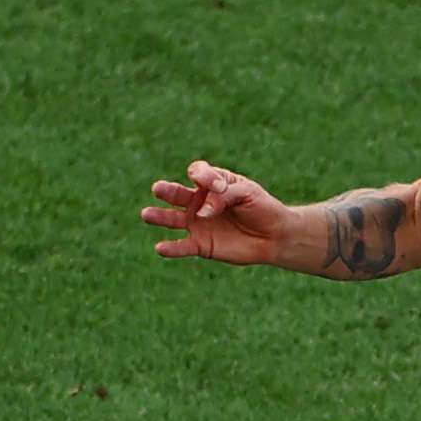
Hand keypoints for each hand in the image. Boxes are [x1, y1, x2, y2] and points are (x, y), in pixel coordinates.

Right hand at [142, 160, 293, 263]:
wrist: (274, 236)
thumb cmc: (261, 208)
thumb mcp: (247, 193)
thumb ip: (223, 196)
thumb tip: (201, 213)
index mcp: (211, 183)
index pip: (197, 173)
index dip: (204, 177)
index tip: (218, 186)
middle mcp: (198, 202)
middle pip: (176, 194)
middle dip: (167, 191)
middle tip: (158, 188)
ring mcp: (197, 223)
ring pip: (172, 219)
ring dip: (158, 217)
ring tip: (146, 215)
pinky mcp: (201, 245)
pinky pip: (182, 246)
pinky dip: (171, 248)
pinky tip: (159, 248)